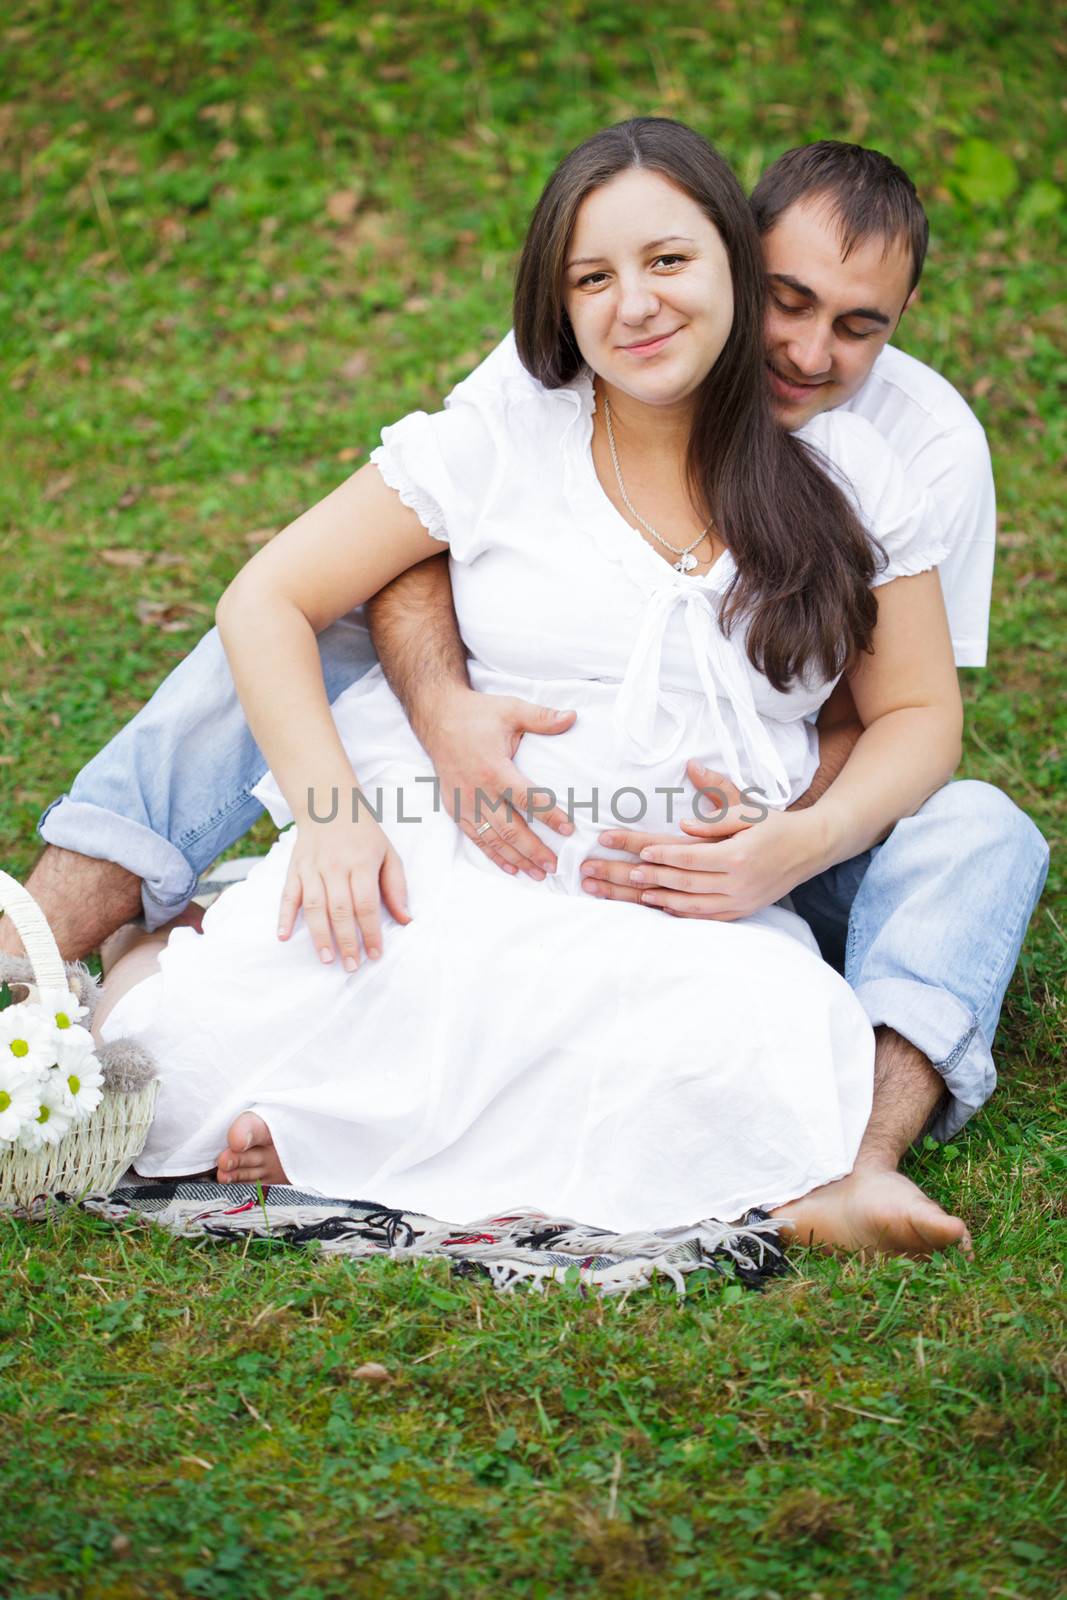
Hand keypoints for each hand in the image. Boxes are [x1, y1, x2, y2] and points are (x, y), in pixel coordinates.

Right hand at [278, 814, 410, 968]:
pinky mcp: (294, 869)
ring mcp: (311, 868)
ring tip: (326, 959)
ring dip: (319, 935)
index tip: (375, 955)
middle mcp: (335, 866)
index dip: (370, 932)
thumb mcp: (388, 854)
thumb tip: (406, 920)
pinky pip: (287, 895)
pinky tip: (284, 936)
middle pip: (339, 909)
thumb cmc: (363, 834)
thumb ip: (396, 887)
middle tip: (351, 966)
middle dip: (346, 941)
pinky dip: (283, 916)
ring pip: (313, 906)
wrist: (328, 804)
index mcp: (362, 863)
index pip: (366, 903)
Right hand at [420, 686, 576, 878]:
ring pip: (493, 839)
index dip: (550, 815)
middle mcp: (478, 791)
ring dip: (517, 858)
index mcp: (494, 769)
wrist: (437, 717)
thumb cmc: (476, 714)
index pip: (528, 799)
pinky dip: (493, 855)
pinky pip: (476, 838)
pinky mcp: (455, 808)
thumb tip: (572, 717)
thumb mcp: (511, 709)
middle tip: (555, 865)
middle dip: (534, 850)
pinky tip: (511, 867)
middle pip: (511, 828)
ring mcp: (465, 803)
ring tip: (538, 873)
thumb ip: (542, 717)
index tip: (569, 829)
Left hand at [580, 761, 823, 920]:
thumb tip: (692, 777)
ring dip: (655, 897)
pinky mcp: (741, 910)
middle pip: (682, 882)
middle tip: (615, 873)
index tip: (635, 850)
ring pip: (689, 904)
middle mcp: (737, 882)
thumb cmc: (775, 824)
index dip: (661, 854)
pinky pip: (704, 917)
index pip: (690, 856)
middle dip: (643, 877)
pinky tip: (656, 905)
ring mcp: (739, 900)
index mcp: (738, 854)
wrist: (811, 849)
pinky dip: (678, 912)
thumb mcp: (748, 806)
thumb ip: (717, 798)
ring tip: (627, 890)